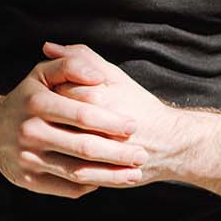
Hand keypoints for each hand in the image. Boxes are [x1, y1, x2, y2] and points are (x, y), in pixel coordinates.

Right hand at [0, 48, 146, 198]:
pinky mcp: (27, 181)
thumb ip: (71, 64)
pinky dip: (90, 185)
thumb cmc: (28, 98)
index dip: (112, 121)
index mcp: (36, 103)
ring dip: (111, 175)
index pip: (82, 114)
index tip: (134, 126)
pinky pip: (66, 188)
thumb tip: (96, 75)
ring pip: (78, 172)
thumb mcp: (42, 73)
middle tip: (143, 154)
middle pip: (84, 147)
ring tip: (135, 173)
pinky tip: (108, 180)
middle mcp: (29, 132)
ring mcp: (27, 159)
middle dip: (118, 153)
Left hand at [42, 41, 182, 183]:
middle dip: (51, 120)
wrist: (173, 143)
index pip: (55, 91)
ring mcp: (99, 152)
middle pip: (55, 121)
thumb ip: (82, 59)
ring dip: (56, 145)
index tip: (54, 97)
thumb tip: (48, 46)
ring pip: (62, 149)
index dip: (50, 93)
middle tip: (55, 119)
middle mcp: (96, 125)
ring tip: (62, 138)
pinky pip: (75, 172)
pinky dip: (67, 167)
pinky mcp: (101, 173)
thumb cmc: (142, 107)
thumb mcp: (115, 77)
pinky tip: (67, 159)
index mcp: (98, 97)